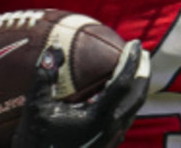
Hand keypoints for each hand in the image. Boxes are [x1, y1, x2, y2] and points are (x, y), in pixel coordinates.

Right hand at [12, 40, 149, 147]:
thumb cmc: (36, 142)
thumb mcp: (36, 108)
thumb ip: (45, 76)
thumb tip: (54, 47)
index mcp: (100, 117)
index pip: (124, 83)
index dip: (131, 60)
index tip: (135, 43)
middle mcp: (112, 128)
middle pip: (138, 95)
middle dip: (143, 71)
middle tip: (141, 51)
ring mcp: (112, 139)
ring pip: (134, 108)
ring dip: (137, 86)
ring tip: (134, 68)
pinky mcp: (108, 145)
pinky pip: (125, 117)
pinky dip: (127, 99)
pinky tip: (117, 93)